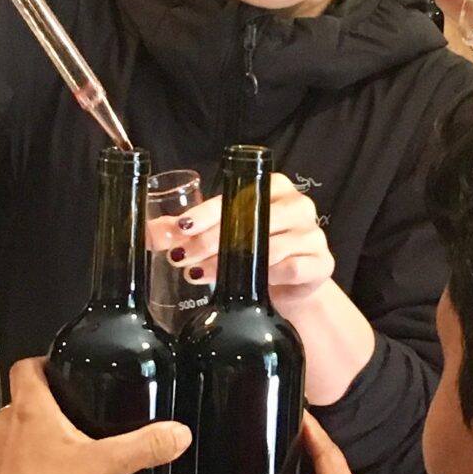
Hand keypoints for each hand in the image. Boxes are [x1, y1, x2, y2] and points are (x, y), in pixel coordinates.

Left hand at [0, 357, 190, 473]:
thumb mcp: (108, 466)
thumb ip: (145, 446)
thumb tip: (179, 433)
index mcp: (30, 410)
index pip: (25, 368)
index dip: (39, 367)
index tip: (52, 373)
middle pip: (13, 409)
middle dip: (31, 420)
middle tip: (56, 439)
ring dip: (8, 451)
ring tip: (33, 473)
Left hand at [147, 173, 334, 313]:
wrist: (292, 283)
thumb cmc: (254, 249)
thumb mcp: (224, 233)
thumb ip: (187, 230)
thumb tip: (151, 232)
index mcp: (274, 186)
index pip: (237, 195)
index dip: (206, 213)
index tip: (181, 228)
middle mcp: (298, 204)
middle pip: (254, 219)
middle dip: (212, 240)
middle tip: (182, 257)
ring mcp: (313, 234)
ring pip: (271, 246)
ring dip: (232, 263)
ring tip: (200, 274)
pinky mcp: (321, 263)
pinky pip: (293, 268)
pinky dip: (268, 278)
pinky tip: (246, 286)